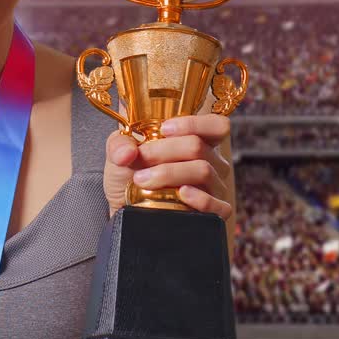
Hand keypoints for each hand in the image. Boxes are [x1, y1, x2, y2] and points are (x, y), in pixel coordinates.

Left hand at [103, 113, 234, 220]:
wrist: (125, 209)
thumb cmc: (130, 176)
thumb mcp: (120, 153)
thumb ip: (120, 145)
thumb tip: (127, 152)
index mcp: (198, 141)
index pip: (216, 125)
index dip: (194, 123)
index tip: (164, 129)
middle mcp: (212, 163)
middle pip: (198, 147)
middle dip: (164, 150)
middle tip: (141, 158)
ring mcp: (215, 189)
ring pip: (203, 171)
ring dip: (169, 173)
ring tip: (143, 180)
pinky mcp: (214, 214)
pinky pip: (218, 205)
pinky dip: (200, 198)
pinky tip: (181, 194)